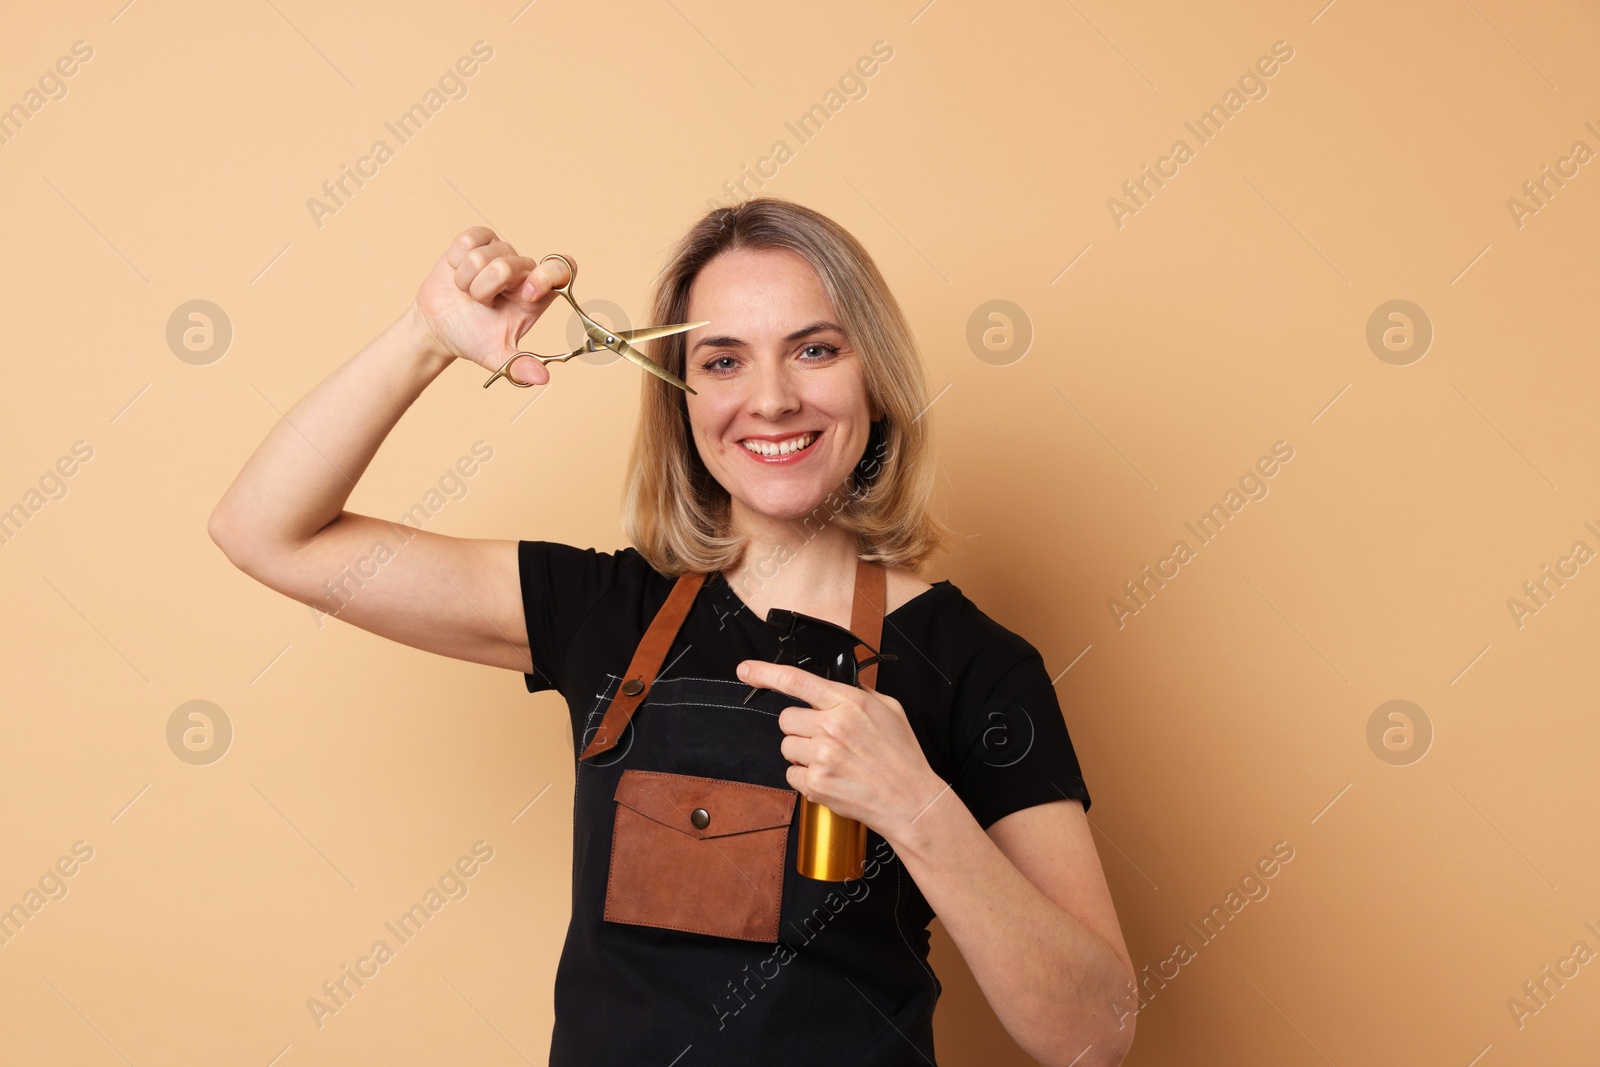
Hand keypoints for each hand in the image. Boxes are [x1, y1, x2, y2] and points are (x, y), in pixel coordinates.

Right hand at [408, 226, 575, 384]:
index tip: (528, 293)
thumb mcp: (496, 355)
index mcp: (538, 294)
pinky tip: (458, 274)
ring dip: (467, 280)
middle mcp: (523, 269)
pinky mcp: (478, 240)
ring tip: (468, 292)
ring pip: (483, 255)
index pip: (562, 269)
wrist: (439, 327)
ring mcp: (500, 251)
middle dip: (485, 289)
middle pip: (509, 264)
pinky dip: (456, 261)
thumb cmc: (473, 338)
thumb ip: (518, 365)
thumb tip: (542, 378)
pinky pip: (468, 240)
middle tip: (480, 303)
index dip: (548, 274)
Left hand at [737, 659, 947, 840]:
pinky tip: (830, 777)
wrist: (910, 799)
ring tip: (831, 761)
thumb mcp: (889, 709)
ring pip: (786, 746)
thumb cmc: (902, 756)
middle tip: (824, 739)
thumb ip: (859, 693)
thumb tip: (835, 685)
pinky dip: (805, 777)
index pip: (796, 680)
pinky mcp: (816, 784)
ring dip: (802, 753)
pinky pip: (790, 774)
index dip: (765, 672)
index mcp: (849, 702)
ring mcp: (822, 757)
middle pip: (786, 718)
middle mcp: (832, 727)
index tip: (746, 669)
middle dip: (800, 728)